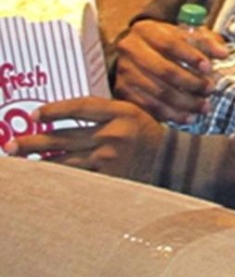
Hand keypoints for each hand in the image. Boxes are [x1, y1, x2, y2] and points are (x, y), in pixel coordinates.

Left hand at [5, 97, 165, 181]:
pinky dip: (60, 176)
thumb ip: (100, 112)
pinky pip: (79, 177)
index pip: (81, 107)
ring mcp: (110, 158)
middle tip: (12, 144)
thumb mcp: (127, 111)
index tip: (34, 114)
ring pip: (66, 161)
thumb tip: (59, 115)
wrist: (168, 158)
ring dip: (41, 161)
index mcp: (120, 112)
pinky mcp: (110, 177)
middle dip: (35, 142)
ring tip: (21, 160)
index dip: (55, 110)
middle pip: (65, 137)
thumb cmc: (142, 131)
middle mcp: (113, 134)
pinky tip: (44, 176)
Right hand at [114, 19, 229, 122]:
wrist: (139, 52)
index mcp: (146, 30)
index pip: (170, 43)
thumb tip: (223, 53)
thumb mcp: (186, 34)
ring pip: (157, 92)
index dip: (191, 56)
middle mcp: (130, 49)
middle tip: (210, 89)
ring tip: (204, 107)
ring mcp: (124, 72)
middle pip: (163, 70)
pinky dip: (171, 115)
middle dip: (191, 82)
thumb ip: (206, 41)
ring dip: (185, 102)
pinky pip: (148, 107)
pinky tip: (188, 117)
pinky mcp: (122, 92)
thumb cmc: (168, 42)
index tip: (209, 68)